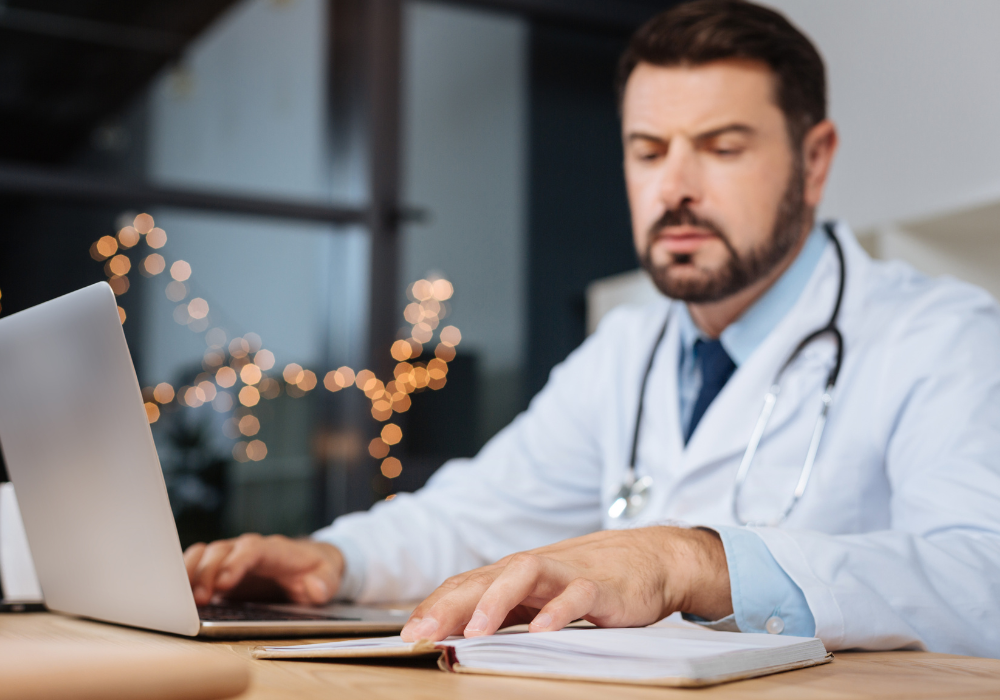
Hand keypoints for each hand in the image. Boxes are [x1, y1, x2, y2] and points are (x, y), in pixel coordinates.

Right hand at [183, 534, 343, 605]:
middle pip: (221, 551)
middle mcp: (247, 549)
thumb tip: (316, 588)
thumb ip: (325, 582)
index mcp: (274, 549)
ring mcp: (231, 558)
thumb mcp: (328, 576)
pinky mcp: (220, 570)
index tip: (225, 583)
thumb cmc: (316, 569)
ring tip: (180, 598)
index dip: (236, 562)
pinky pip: (196, 566)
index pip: (252, 549)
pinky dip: (184, 577)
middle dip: (207, 572)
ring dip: (190, 573)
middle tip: (198, 599)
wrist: (309, 563)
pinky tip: (175, 595)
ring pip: (204, 554)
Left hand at [400, 526, 730, 641]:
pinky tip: (543, 630)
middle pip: (484, 578)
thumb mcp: (541, 598)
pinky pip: (577, 594)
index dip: (435, 606)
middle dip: (448, 606)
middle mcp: (535, 569)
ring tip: (473, 632)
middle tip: (419, 632)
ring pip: (523, 575)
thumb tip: (457, 638)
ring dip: (495, 602)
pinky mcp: (601, 586)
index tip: (407, 633)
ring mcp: (567, 573)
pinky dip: (559, 611)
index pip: (466, 585)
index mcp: (515, 575)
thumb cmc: (589, 581)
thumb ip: (506, 613)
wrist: (651, 559)